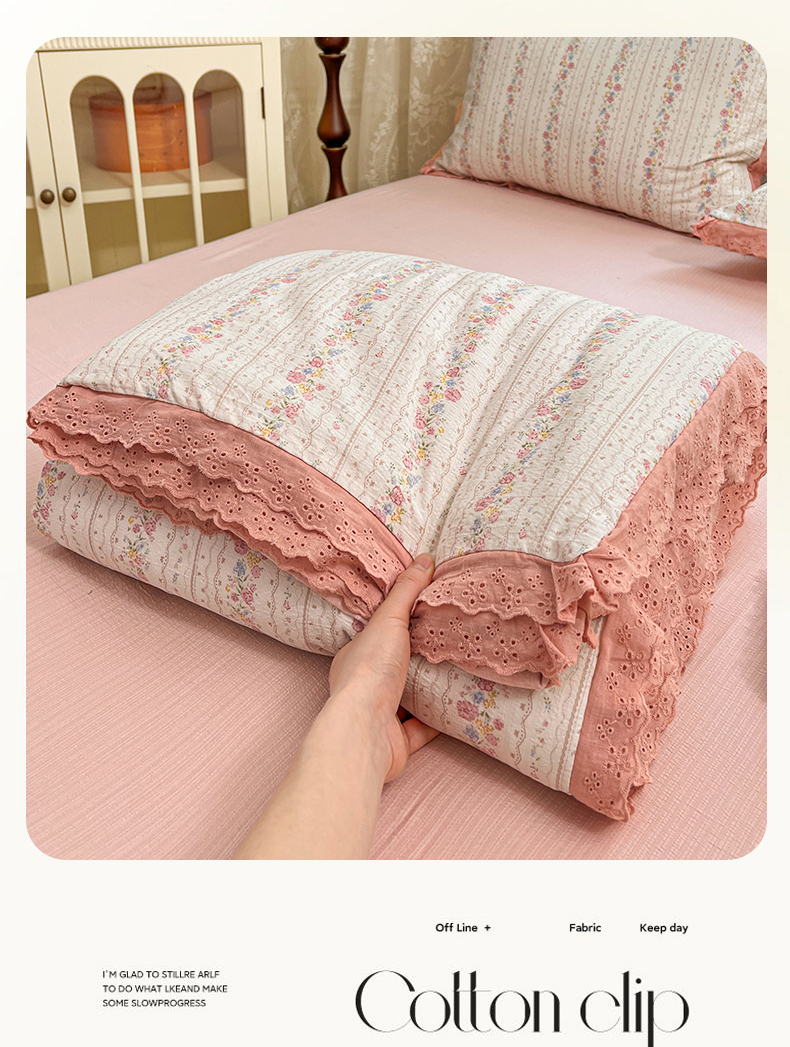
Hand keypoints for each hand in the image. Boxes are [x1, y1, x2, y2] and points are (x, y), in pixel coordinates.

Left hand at [328, 553, 439, 781]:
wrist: (366, 731)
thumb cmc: (370, 672)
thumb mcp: (388, 621)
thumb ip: (406, 592)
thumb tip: (425, 558)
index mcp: (355, 658)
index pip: (377, 636)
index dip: (398, 624)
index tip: (425, 614)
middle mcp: (365, 687)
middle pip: (396, 668)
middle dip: (419, 659)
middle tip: (449, 641)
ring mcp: (381, 716)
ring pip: (410, 699)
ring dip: (431, 689)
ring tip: (460, 669)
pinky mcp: (399, 740)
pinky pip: (425, 727)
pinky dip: (441, 718)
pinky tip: (461, 704)